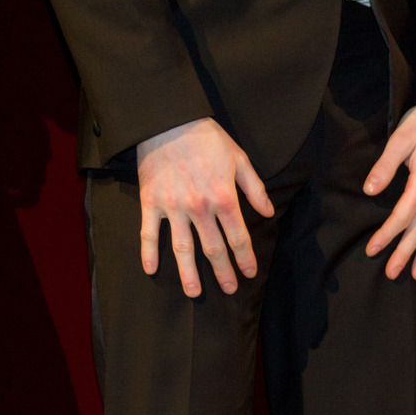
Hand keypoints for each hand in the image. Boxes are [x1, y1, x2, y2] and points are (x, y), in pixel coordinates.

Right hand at [137, 116, 274, 298]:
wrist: (169, 121)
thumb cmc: (207, 138)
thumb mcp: (239, 158)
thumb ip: (254, 188)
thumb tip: (267, 212)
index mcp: (223, 197)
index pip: (238, 237)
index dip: (245, 257)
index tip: (249, 273)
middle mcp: (199, 208)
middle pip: (213, 248)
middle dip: (223, 272)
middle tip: (229, 290)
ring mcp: (173, 207)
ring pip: (182, 248)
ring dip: (189, 273)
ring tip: (194, 292)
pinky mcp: (151, 202)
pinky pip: (149, 233)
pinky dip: (148, 253)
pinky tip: (151, 270)